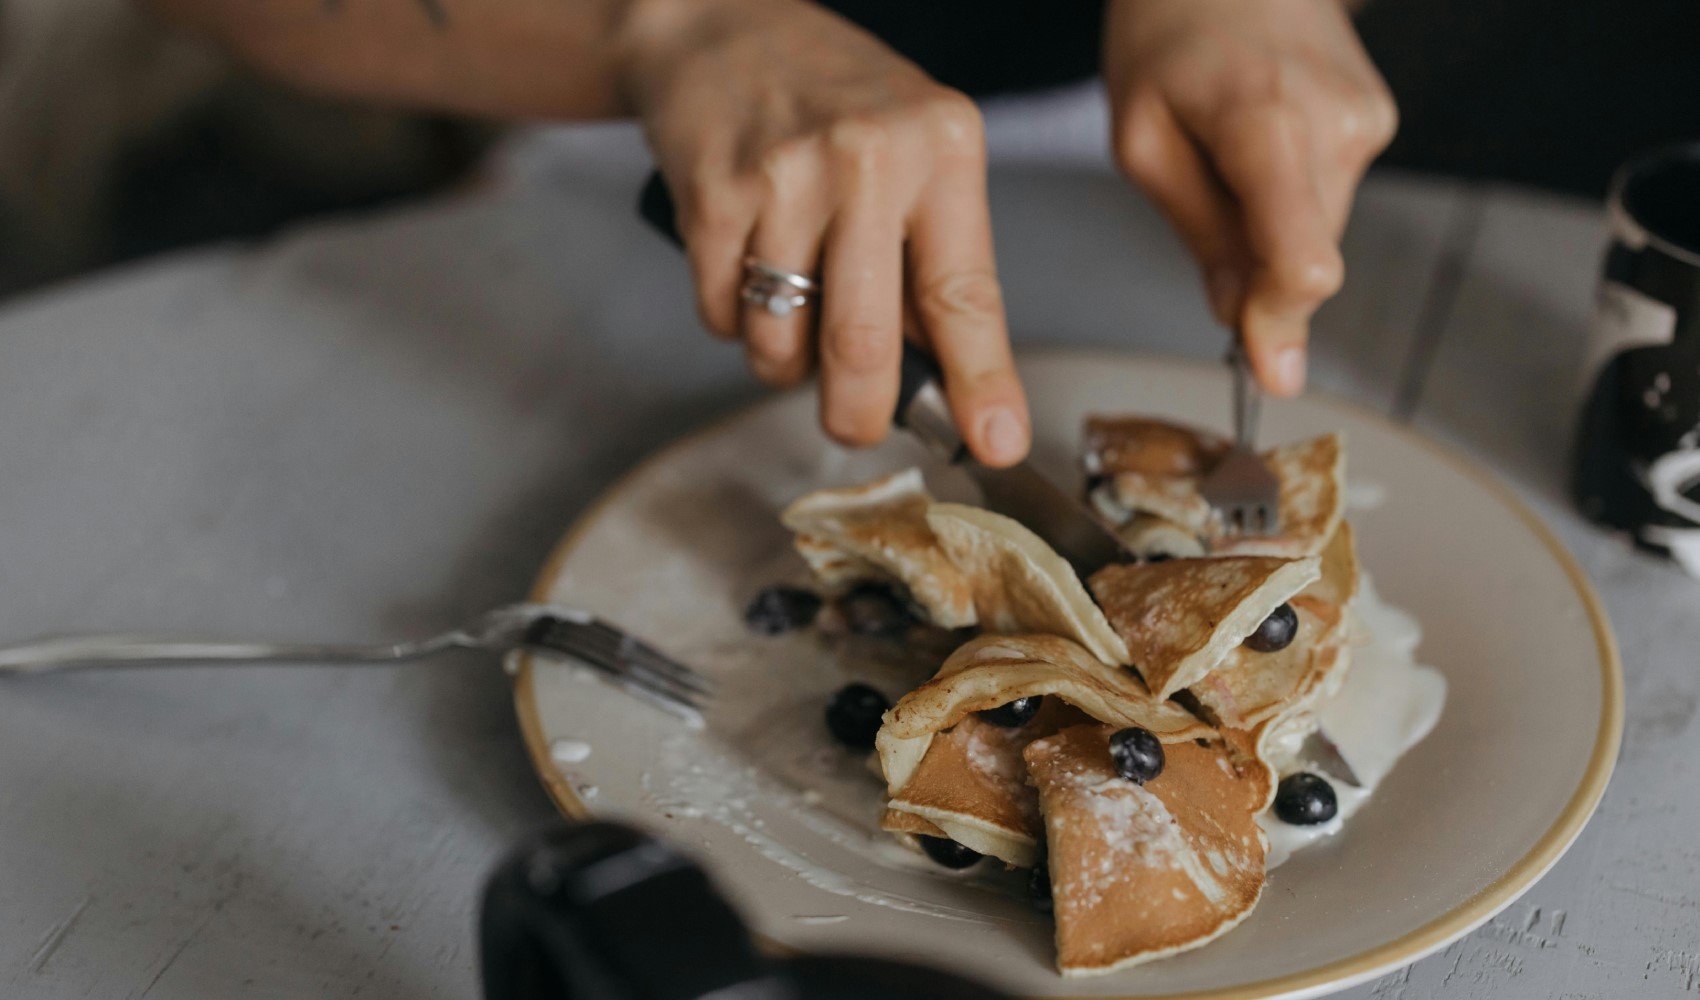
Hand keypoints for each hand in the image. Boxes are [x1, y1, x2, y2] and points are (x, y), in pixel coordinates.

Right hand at [614, 0, 1029, 464]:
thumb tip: (942, 381)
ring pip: (782, 343)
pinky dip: (735, 321)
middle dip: (859, 413)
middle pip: (864, 343)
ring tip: (792, 309)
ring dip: (784, 362)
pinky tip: (747, 266)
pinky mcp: (713, 195)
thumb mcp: (917, 150)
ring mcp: (785, 176)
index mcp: (943, 147)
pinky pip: (724, 316)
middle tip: (857, 425)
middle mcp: (869, 158)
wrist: (720, 26)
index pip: (966, 293)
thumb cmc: (833, 100)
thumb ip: (932, 255)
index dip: (980, 381)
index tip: (994, 443)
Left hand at [1102, 0, 1395, 395]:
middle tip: (1203, 210)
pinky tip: (1256, 143)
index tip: (1270, 371)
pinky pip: (1328, 196)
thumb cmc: (1167, 33)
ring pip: (1318, 233)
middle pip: (1306, 260)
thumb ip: (1200, 237)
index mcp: (1269, 127)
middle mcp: (1337, 125)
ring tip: (1226, 155)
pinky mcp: (1377, 119)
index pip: (1304, 262)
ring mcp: (1367, 121)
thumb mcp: (1144, 142)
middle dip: (1256, 270)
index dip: (1283, 325)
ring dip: (1268, 228)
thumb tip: (1240, 321)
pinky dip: (1287, 196)